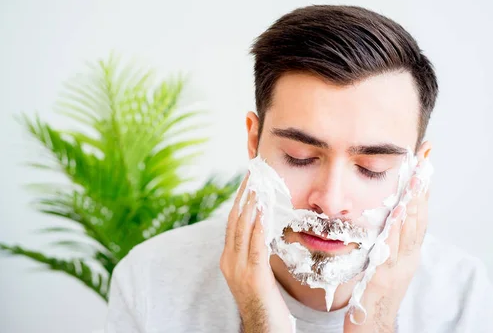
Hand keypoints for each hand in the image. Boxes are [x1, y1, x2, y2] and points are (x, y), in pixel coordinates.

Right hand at [220, 173, 293, 332]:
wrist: (264, 330)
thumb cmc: (265, 302)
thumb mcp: (256, 273)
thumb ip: (256, 252)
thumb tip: (264, 229)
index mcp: (228, 259)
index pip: (232, 223)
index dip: (239, 201)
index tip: (248, 182)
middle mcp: (229, 262)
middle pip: (234, 221)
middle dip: (243, 196)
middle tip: (252, 174)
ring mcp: (239, 270)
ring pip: (242, 229)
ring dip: (251, 205)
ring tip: (258, 185)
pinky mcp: (254, 277)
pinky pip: (255, 245)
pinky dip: (258, 226)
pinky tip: (263, 211)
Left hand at [345, 171, 429, 332]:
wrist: (371, 329)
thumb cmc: (373, 296)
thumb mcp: (382, 263)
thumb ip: (385, 242)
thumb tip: (385, 217)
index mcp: (406, 254)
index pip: (417, 215)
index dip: (422, 189)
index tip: (424, 163)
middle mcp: (407, 258)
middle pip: (419, 217)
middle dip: (422, 187)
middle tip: (425, 159)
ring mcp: (397, 268)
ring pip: (410, 231)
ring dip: (415, 202)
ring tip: (418, 177)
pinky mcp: (382, 278)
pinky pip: (391, 250)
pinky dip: (397, 230)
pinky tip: (399, 212)